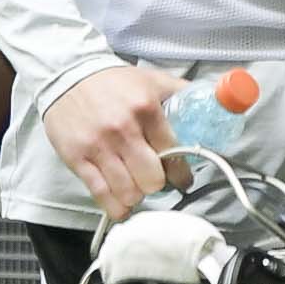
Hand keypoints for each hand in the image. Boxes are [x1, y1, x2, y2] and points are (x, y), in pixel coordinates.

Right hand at [42, 64, 193, 220]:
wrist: (68, 75)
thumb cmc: (113, 82)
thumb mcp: (151, 79)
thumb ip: (181, 93)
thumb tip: (216, 101)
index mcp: (146, 109)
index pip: (173, 153)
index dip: (181, 172)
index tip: (182, 178)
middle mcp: (123, 130)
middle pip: (152, 180)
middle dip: (157, 184)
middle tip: (155, 180)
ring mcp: (99, 146)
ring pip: (128, 192)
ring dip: (137, 195)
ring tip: (137, 188)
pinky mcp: (78, 159)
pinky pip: (101, 195)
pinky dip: (116, 207)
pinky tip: (122, 205)